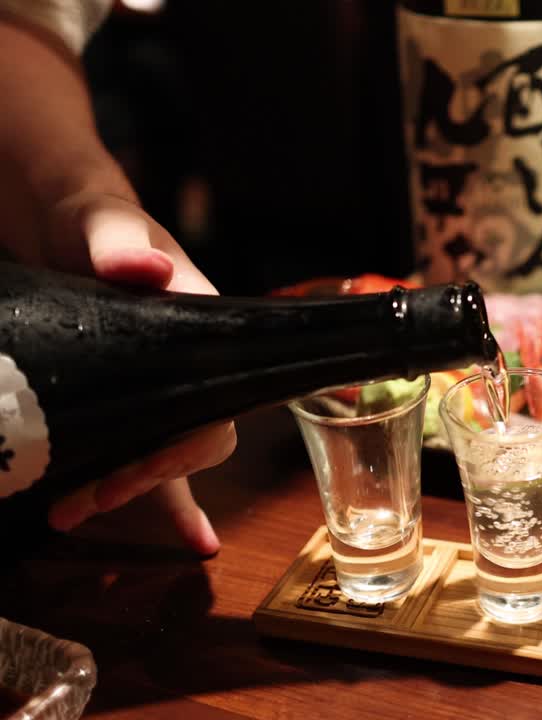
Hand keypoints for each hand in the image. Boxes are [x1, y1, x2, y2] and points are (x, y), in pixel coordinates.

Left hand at [42, 191, 235, 554]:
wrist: (60, 213)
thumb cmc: (94, 214)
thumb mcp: (104, 221)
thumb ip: (121, 241)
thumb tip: (145, 269)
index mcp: (206, 330)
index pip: (217, 406)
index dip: (180, 449)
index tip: (130, 471)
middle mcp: (194, 365)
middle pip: (194, 442)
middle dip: (143, 480)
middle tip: (82, 501)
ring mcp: (162, 384)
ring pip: (167, 454)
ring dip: (128, 490)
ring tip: (69, 514)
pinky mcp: (127, 394)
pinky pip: (148, 453)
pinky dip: (161, 497)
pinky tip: (191, 540)